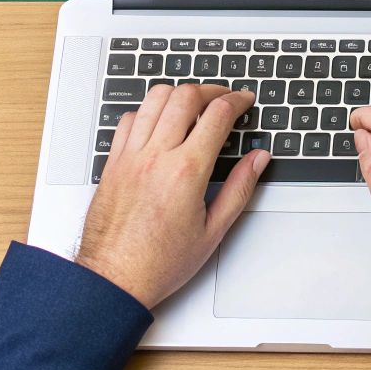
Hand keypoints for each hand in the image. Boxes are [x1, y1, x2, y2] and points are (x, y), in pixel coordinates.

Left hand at [75, 83, 267, 308]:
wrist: (114, 279)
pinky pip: (128, 119)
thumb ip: (239, 188)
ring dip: (179, 94)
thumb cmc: (159, 262)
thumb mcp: (214, 231)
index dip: (237, 101)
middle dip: (211, 90)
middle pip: (186, 96)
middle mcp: (156, 156)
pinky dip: (147, 111)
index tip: (245, 101)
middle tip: (224, 98)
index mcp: (186, 172)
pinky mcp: (113, 163)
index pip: (217, 115)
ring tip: (193, 104)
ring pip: (154, 100)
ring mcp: (131, 157)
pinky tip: (158, 122)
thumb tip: (258, 160)